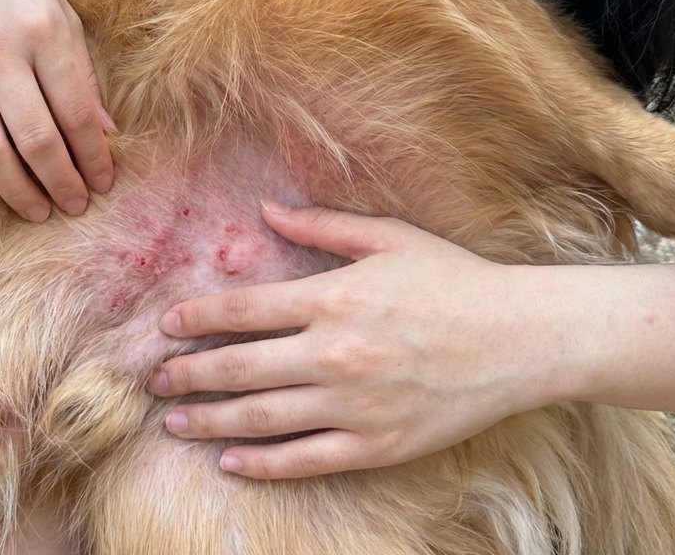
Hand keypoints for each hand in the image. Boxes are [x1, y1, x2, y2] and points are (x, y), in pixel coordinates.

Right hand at [0, 0, 114, 221]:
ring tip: (38, 212)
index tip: (104, 183)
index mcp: (44, 30)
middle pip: (36, 138)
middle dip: (63, 182)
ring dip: (17, 191)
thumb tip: (106, 133)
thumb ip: (82, 72)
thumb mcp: (59, 12)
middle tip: (76, 207)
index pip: (77, 112)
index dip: (94, 157)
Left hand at [147, 202, 567, 477]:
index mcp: (334, 297)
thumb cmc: (453, 279)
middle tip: (155, 379)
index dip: (199, 317)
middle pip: (241, 367)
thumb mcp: (389, 237)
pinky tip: (232, 462)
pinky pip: (307, 459)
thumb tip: (266, 209)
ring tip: (175, 421)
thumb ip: (323, 224)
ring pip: (263, 418)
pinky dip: (264, 464)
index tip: (168, 325)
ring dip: (211, 421)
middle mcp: (335, 353)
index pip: (245, 309)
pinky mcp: (377, 444)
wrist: (519, 339)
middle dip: (190, 373)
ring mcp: (355, 404)